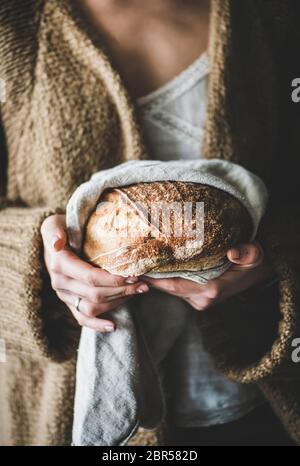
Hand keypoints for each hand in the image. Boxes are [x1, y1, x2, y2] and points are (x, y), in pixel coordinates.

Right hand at [41, 214, 148, 331]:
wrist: (57, 237)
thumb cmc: (63, 226)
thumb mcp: (55, 223)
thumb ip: (55, 231)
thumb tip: (57, 243)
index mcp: (59, 264)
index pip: (90, 277)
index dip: (114, 279)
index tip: (134, 274)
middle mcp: (60, 283)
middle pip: (95, 294)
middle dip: (122, 289)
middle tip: (143, 283)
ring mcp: (65, 295)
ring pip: (93, 307)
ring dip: (118, 302)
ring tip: (138, 292)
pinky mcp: (70, 303)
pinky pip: (82, 319)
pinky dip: (97, 325)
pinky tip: (113, 325)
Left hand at [141, 242, 273, 310]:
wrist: (259, 274)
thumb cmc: (255, 262)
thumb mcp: (256, 254)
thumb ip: (247, 253)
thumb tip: (233, 254)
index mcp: (212, 289)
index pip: (176, 285)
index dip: (155, 279)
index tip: (136, 271)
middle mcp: (202, 299)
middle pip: (168, 289)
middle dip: (148, 279)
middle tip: (126, 266)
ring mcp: (199, 300)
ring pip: (170, 290)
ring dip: (153, 280)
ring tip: (133, 266)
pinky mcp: (197, 298)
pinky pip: (176, 289)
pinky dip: (163, 280)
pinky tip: (150, 270)